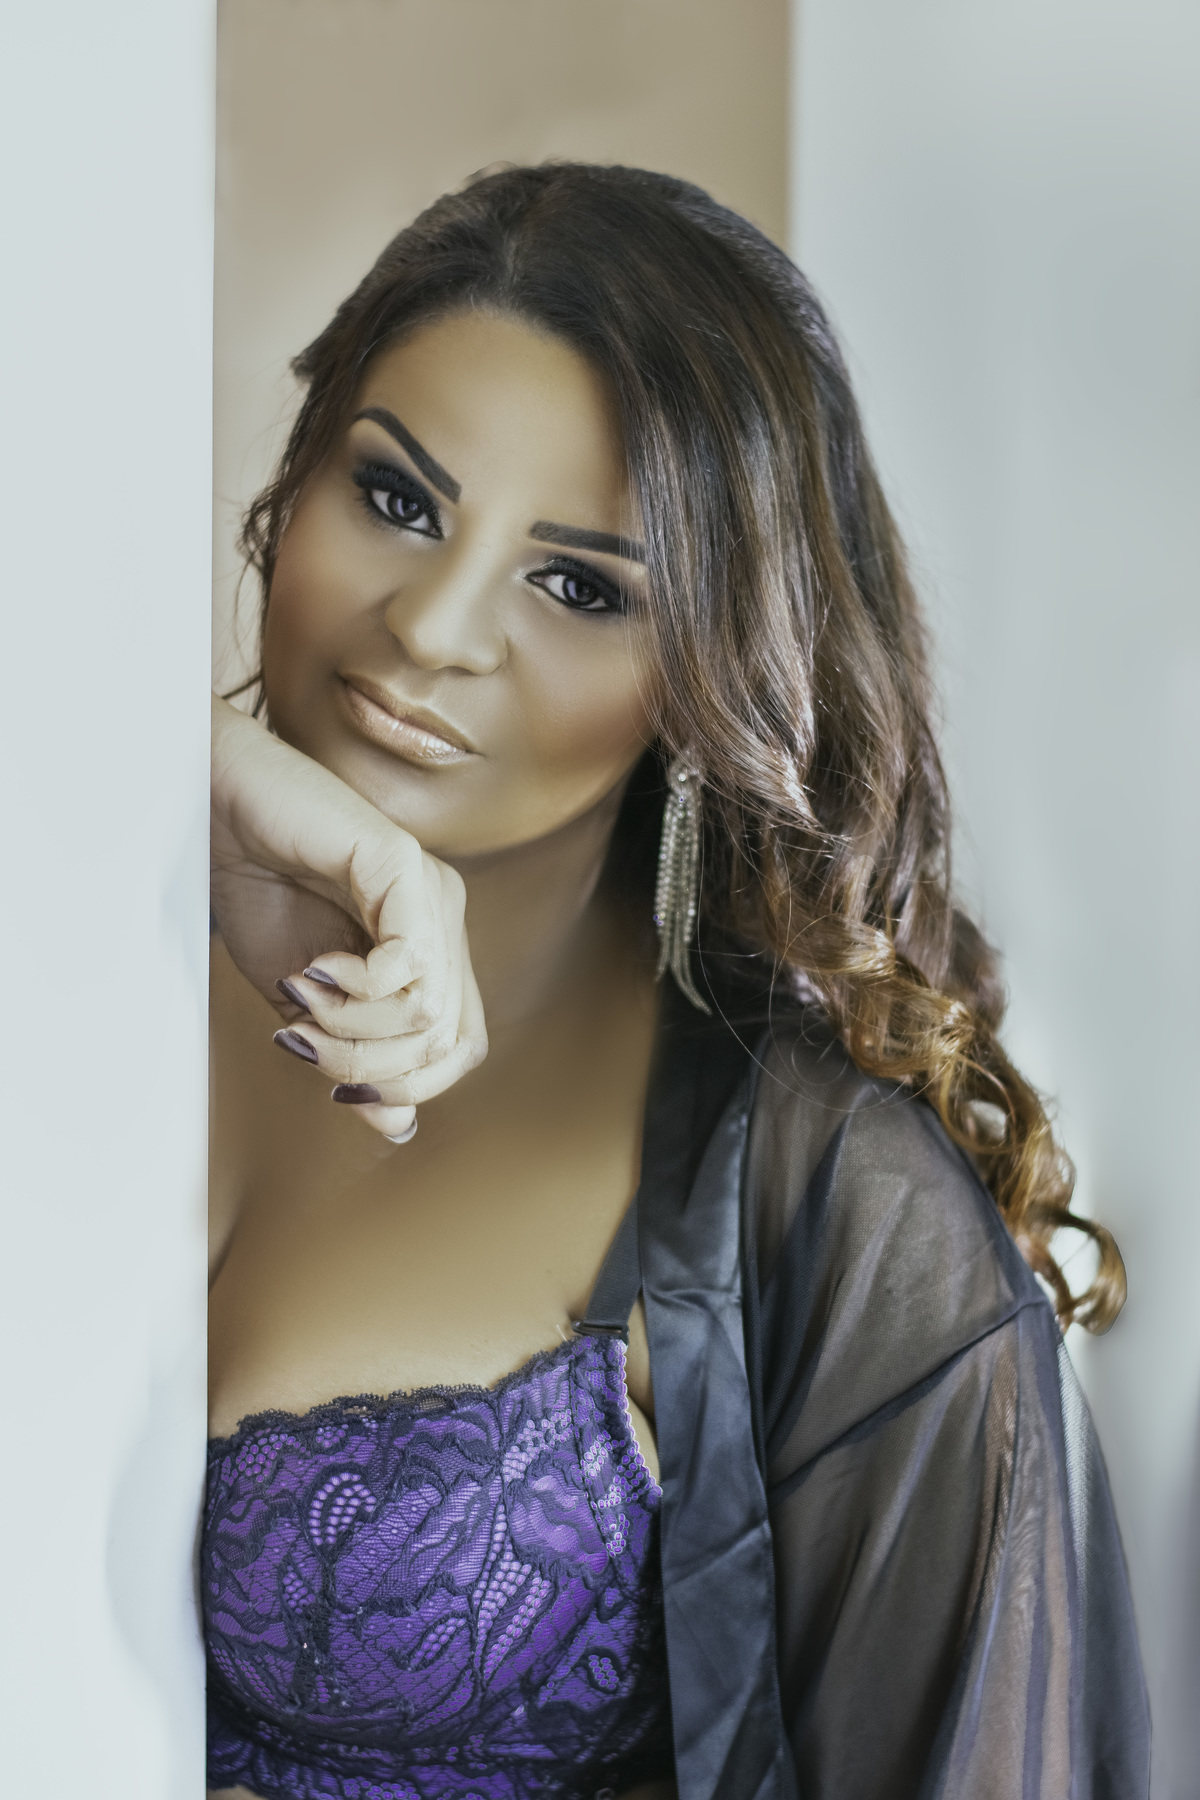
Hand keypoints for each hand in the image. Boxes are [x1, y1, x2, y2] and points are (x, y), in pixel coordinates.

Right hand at [210, 694, 486, 1137]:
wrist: (217, 809)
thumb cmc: (257, 890)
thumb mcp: (306, 1002)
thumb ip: (352, 1057)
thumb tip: (399, 1128)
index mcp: (430, 949)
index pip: (461, 1048)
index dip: (406, 1088)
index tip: (334, 1091)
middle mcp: (444, 919)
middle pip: (449, 1041)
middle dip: (369, 1068)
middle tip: (304, 1046)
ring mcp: (431, 890)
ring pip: (429, 1011)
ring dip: (354, 1030)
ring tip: (303, 1004)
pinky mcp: (404, 864)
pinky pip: (409, 961)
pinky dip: (354, 988)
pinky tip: (314, 970)